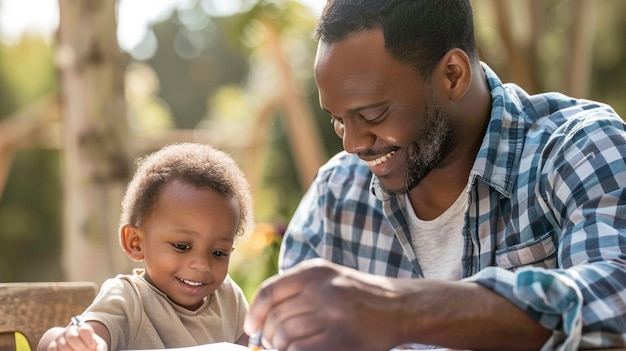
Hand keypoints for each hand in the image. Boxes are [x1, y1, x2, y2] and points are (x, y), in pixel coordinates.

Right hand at [47, 323, 106, 350]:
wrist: (77, 348)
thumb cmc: (90, 347)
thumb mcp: (98, 346)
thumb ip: (100, 348)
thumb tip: (97, 350)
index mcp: (83, 328)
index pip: (84, 329)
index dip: (88, 339)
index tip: (92, 347)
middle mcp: (70, 331)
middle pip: (72, 337)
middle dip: (80, 348)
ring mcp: (59, 339)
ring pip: (63, 346)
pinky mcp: (52, 347)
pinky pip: (53, 350)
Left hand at [244, 258, 404, 350]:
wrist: (399, 307)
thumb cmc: (357, 295)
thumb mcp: (328, 278)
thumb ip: (296, 290)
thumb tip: (260, 318)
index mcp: (315, 271)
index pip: (270, 291)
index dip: (255, 313)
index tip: (252, 327)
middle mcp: (322, 289)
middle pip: (276, 318)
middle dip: (268, 335)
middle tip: (272, 343)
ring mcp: (333, 314)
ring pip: (285, 336)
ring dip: (280, 347)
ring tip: (287, 348)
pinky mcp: (341, 339)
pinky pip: (300, 350)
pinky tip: (300, 350)